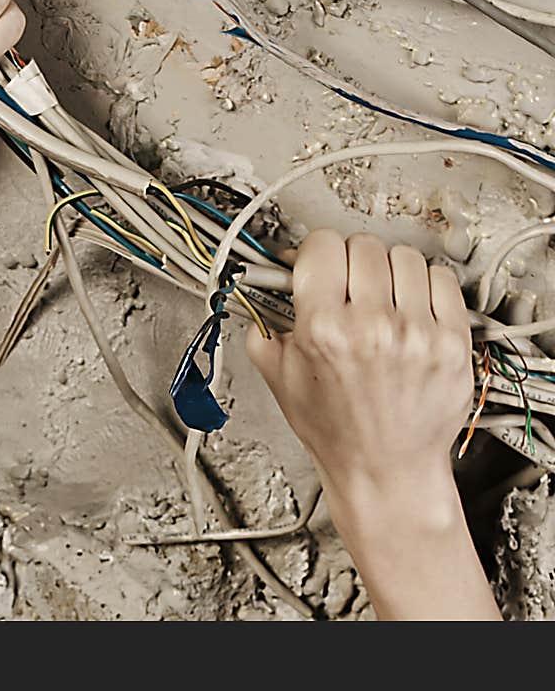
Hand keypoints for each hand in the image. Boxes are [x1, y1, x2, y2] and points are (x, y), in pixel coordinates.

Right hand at [247, 230, 472, 517]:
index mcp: (323, 330)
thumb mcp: (279, 377)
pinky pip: (441, 278)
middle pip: (361, 245)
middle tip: (346, 286)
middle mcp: (372, 327)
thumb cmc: (335, 429)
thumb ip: (263, 321)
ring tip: (380, 299)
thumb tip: (262, 282)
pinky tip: (409, 307)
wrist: (385, 469)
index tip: (317, 265)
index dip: (314, 253)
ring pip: (402, 255)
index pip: (321, 245)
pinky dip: (423, 284)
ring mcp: (418, 333)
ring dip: (387, 270)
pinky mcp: (453, 341)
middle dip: (348, 261)